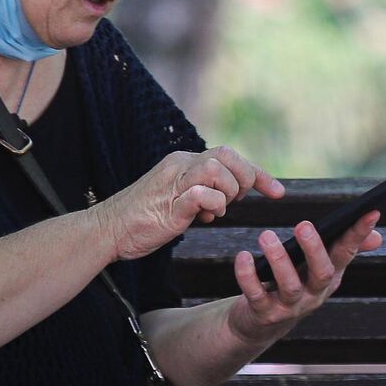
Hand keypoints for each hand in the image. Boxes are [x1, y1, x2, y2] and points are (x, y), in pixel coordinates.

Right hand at [90, 147, 283, 260]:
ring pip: (217, 169)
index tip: (278, 192)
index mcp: (183, 162)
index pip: (229, 156)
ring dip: (228, 193)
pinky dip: (213, 205)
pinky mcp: (169, 202)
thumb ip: (203, 193)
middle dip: (245, 177)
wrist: (107, 231)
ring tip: (215, 212)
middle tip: (239, 201)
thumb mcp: (180, 201)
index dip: (259, 173)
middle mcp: (180, 164)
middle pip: (227, 154)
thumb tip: (228, 198)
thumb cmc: (143, 220)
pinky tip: (203, 218)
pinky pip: (202, 193)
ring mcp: (174, 181)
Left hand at [225, 211, 384, 346]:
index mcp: (329, 277)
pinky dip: (248, 276)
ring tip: (266, 236)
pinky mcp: (264, 314)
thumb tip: (378, 237)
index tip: (371, 211)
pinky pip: (257, 295)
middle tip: (303, 225)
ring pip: (289, 285)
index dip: (359, 234)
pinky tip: (243, 256)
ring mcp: (290, 307)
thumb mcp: (318, 268)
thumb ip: (344, 250)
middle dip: (315, 250)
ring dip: (278, 260)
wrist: (261, 324)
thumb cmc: (293, 284)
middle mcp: (314, 294)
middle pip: (322, 273)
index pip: (348, 253)